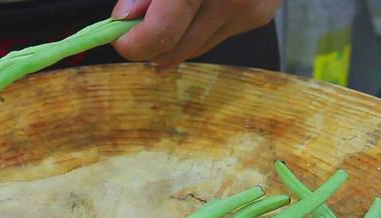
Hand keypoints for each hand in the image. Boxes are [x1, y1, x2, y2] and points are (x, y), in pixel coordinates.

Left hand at [111, 0, 281, 67]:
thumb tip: (124, 18)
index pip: (162, 33)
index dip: (134, 43)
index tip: (119, 36)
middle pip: (176, 50)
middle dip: (150, 43)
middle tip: (136, 24)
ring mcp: (249, 10)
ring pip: (194, 49)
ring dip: (175, 36)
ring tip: (171, 8)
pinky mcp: (260, 15)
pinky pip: (216, 36)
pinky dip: (200, 25)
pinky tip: (202, 1)